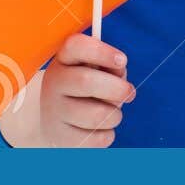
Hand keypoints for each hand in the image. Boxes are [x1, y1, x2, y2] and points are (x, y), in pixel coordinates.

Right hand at [25, 33, 135, 147]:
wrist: (57, 119)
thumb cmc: (86, 88)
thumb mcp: (96, 69)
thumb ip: (110, 67)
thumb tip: (119, 73)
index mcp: (64, 58)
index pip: (76, 46)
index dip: (102, 51)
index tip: (123, 60)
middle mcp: (54, 82)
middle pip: (86, 81)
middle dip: (117, 89)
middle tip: (130, 93)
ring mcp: (53, 111)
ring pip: (95, 115)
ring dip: (115, 115)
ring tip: (113, 113)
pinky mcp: (60, 137)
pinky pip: (95, 139)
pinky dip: (108, 135)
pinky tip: (102, 129)